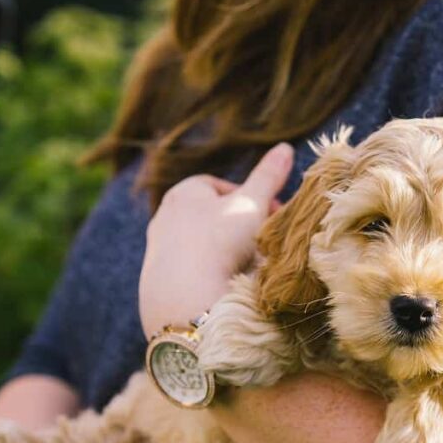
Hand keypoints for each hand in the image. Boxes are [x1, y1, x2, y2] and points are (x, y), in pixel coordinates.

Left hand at [139, 143, 293, 338]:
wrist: (184, 294)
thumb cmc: (220, 240)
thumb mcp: (253, 203)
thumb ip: (269, 176)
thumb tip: (285, 147)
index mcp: (184, 191)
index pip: (222, 187)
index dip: (252, 198)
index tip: (272, 214)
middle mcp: (165, 216)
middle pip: (212, 215)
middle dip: (240, 226)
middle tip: (264, 240)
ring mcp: (158, 248)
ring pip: (203, 244)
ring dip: (226, 251)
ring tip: (248, 266)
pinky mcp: (156, 278)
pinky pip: (192, 269)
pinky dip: (210, 272)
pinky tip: (226, 284)